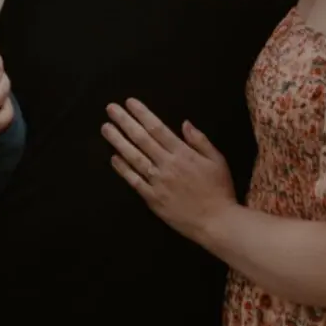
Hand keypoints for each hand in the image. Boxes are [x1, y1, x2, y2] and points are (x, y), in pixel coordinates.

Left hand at [102, 98, 236, 243]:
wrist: (216, 223)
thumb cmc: (219, 190)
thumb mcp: (217, 160)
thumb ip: (200, 140)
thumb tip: (185, 123)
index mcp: (183, 153)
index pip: (157, 128)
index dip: (142, 114)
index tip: (130, 102)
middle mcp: (167, 164)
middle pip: (141, 139)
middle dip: (125, 121)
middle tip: (110, 109)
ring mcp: (157, 182)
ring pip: (134, 157)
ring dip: (118, 141)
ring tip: (106, 128)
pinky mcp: (152, 199)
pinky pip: (134, 181)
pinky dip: (123, 169)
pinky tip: (114, 158)